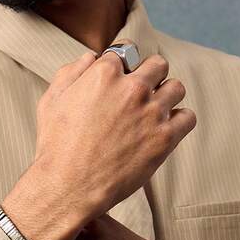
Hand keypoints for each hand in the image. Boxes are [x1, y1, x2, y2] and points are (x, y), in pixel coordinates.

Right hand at [33, 50, 196, 223]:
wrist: (69, 188)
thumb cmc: (56, 146)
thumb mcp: (51, 100)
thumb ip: (71, 71)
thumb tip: (92, 57)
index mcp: (104, 73)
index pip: (126, 51)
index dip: (122, 65)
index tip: (120, 79)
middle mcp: (132, 88)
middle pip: (157, 65)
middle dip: (149, 76)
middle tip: (139, 96)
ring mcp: (152, 112)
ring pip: (176, 88)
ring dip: (166, 96)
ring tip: (154, 113)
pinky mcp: (165, 138)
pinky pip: (188, 117)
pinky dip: (179, 121)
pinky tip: (165, 129)